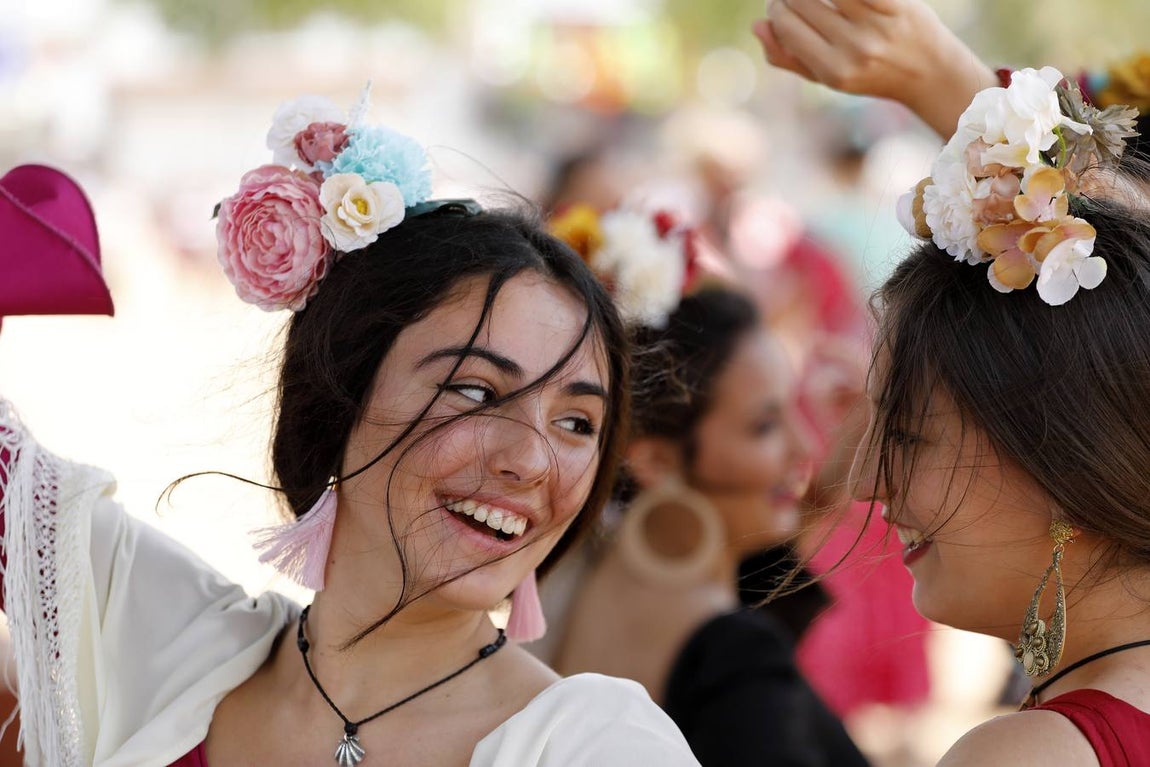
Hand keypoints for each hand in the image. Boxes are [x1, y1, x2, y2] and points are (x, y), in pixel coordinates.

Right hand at [754, 0, 997, 137]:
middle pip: (803, 2)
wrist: (929, 73)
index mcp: (833, 71)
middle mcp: (855, 49)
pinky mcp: (897, 4)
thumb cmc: (869, 75)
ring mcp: (878, 25)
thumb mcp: (825, 78)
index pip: (787, 25)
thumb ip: (786, 57)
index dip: (776, 10)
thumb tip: (757, 25)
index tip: (779, 7)